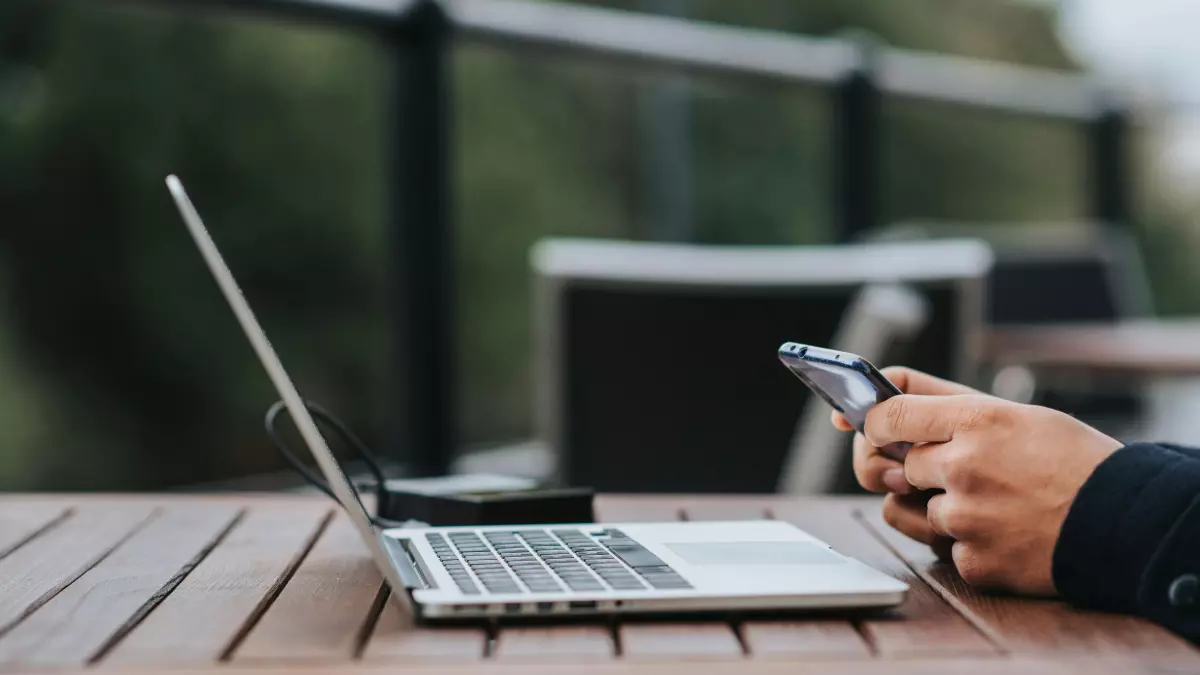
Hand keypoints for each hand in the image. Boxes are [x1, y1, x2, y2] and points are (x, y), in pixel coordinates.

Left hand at [863, 390, 1121, 595]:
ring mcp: (966, 518)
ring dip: (936, 507)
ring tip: (988, 501)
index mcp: (976, 420)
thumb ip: (943, 406)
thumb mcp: (1017, 414)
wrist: (1125, 523)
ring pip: (908, 510)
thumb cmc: (1071, 461)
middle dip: (920, 469)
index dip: (873, 423)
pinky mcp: (973, 561)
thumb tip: (872, 405)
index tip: (872, 428)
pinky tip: (1002, 531)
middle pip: (898, 466)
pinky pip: (939, 548)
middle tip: (962, 471)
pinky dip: (963, 542)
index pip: (887, 415)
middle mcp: (964, 466)